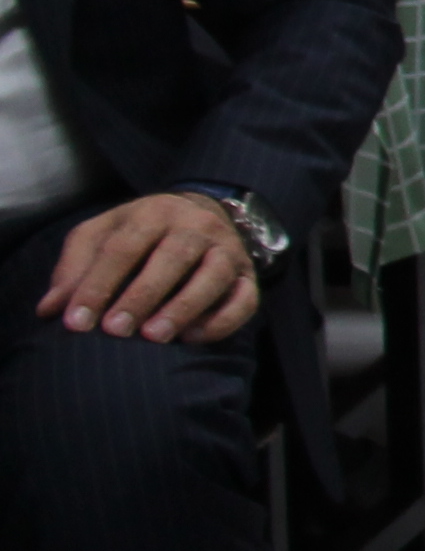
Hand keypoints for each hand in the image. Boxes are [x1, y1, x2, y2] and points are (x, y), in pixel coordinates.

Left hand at [38, 192, 260, 344]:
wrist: (200, 215)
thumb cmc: (139, 235)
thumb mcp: (101, 236)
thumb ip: (75, 269)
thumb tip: (50, 309)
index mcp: (153, 213)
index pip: (122, 248)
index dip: (97, 285)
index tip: (75, 323)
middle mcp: (195, 226)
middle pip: (172, 257)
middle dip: (142, 296)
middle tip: (115, 331)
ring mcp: (227, 249)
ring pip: (213, 276)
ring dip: (184, 307)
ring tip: (154, 337)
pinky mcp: (248, 276)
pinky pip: (245, 298)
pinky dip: (223, 319)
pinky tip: (193, 338)